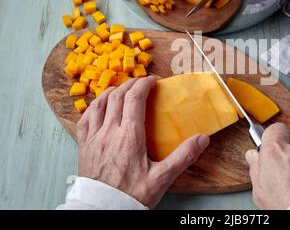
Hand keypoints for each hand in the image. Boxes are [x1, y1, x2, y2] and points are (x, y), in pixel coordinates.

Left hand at [76, 76, 209, 207]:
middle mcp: (109, 132)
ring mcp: (93, 138)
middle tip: (141, 83)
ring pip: (98, 104)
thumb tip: (202, 139)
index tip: (152, 81)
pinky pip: (85, 118)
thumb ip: (183, 157)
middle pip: (117, 96)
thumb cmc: (131, 196)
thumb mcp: (162, 178)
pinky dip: (93, 106)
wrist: (103, 211)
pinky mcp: (84, 146)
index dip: (143, 85)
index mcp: (129, 137)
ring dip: (111, 92)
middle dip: (130, 84)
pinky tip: (98, 107)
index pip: (134, 99)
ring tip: (121, 89)